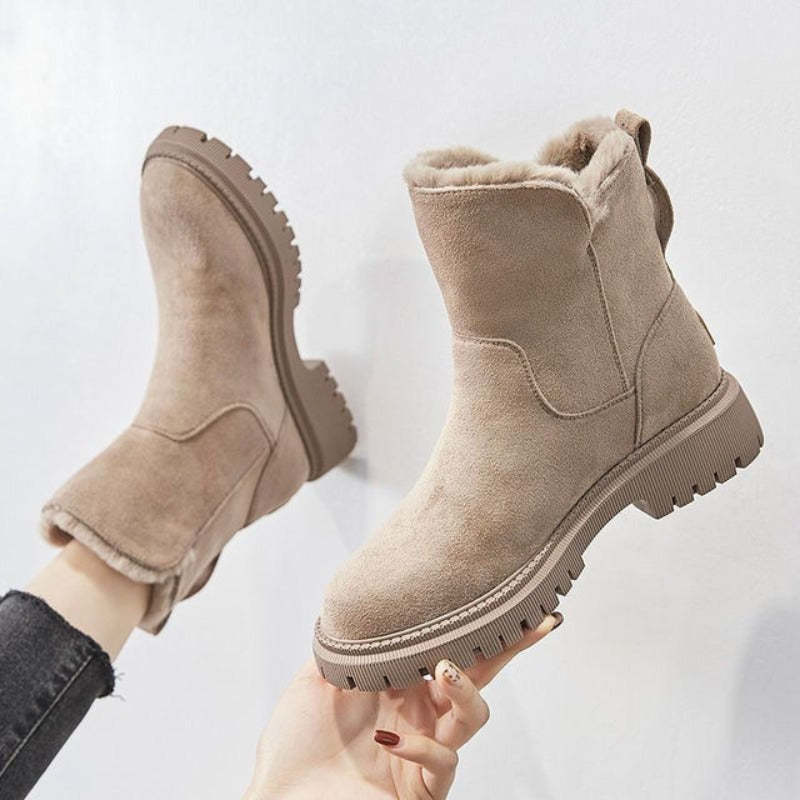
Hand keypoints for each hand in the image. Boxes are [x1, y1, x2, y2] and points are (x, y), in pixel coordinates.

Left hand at [244, 613, 561, 798]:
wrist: (281, 799)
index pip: (446, 646)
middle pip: (478, 674)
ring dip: (466, 690)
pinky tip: (390, 738)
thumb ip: (346, 645)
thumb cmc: (294, 744)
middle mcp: (420, 712)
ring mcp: (425, 748)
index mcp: (399, 683)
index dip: (474, 624)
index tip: (502, 594)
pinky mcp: (424, 788)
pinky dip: (420, 746)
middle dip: (508, 647)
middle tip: (531, 621)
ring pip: (473, 715)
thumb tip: (363, 603)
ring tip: (445, 671)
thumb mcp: (316, 679)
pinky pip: (443, 761)